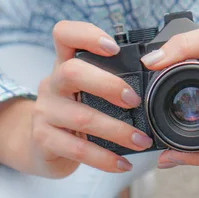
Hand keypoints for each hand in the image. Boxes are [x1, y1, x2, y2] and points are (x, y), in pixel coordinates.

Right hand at [0, 21, 154, 178]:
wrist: (40, 147)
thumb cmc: (75, 112)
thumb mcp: (86, 90)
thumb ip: (111, 79)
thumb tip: (158, 73)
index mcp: (65, 64)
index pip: (64, 34)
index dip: (87, 35)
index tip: (114, 48)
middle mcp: (52, 84)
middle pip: (72, 72)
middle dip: (108, 84)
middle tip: (135, 101)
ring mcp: (45, 112)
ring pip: (81, 117)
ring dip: (117, 130)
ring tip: (141, 140)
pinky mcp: (43, 140)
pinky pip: (77, 150)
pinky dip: (104, 158)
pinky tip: (122, 163)